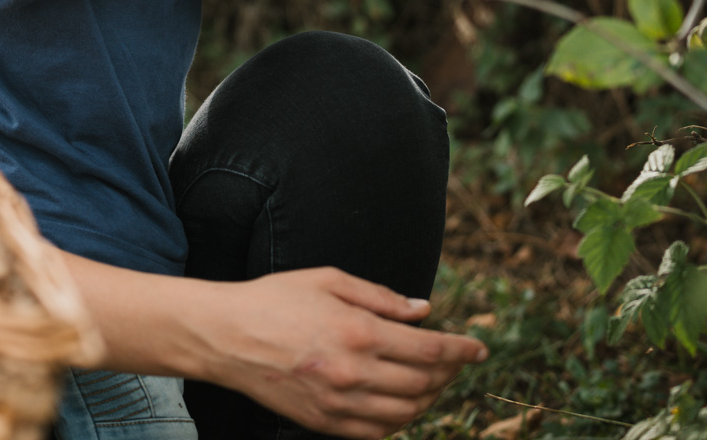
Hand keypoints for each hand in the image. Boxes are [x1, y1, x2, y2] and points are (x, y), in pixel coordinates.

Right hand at [197, 268, 486, 439]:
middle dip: (449, 372)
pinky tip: (402, 402)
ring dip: (429, 397)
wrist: (226, 337)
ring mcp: (340, 404)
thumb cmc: (275, 300)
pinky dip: (401, 419)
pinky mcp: (326, 423)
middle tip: (454, 361)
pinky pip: (379, 431)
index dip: (462, 350)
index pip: (431, 350)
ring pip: (408, 412)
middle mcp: (354, 372)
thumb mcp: (328, 281)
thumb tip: (424, 311)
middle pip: (425, 383)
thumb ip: (381, 297)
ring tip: (432, 381)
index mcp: (358, 332)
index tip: (480, 349)